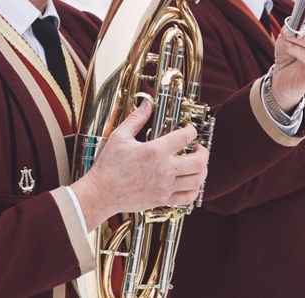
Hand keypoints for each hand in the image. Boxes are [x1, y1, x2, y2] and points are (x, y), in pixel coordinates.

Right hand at [71, 101, 209, 230]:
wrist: (101, 194)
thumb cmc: (108, 167)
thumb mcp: (120, 137)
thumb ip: (136, 119)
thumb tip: (146, 104)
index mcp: (155, 151)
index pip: (185, 137)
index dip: (192, 130)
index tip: (190, 130)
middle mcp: (164, 169)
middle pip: (199, 161)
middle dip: (204, 152)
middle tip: (199, 148)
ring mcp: (165, 186)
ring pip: (197, 180)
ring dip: (202, 171)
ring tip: (197, 165)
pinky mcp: (162, 199)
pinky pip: (187, 198)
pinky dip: (194, 190)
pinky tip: (190, 183)